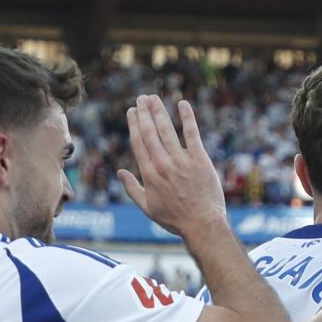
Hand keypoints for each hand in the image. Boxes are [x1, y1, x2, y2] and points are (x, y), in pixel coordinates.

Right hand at [116, 96, 225, 241]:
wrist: (202, 224)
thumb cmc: (175, 219)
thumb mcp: (148, 208)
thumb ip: (132, 188)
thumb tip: (120, 172)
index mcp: (149, 174)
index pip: (138, 143)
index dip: (134, 124)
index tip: (131, 111)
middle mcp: (163, 164)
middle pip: (150, 132)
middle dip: (144, 113)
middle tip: (141, 98)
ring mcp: (181, 161)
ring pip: (167, 130)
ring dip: (159, 111)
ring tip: (153, 98)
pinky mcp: (199, 159)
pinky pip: (192, 134)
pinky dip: (187, 118)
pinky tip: (183, 104)